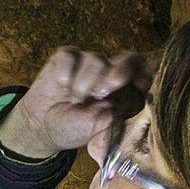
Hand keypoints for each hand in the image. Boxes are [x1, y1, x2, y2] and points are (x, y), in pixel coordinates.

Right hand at [0, 47, 149, 158]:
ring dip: (84, 84)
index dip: (142, 78)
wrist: (44, 126)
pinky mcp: (68, 57)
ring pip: (96, 59)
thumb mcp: (97, 131)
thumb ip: (110, 119)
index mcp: (128, 92)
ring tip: (76, 100)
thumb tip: (112, 108)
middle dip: (118, 72)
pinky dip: (66, 73)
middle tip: (101, 92)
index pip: (146, 75)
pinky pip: (71, 56)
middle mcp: (113, 73)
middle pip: (129, 59)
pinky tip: (62, 86)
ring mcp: (91, 63)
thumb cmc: (76, 128)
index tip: (132, 91)